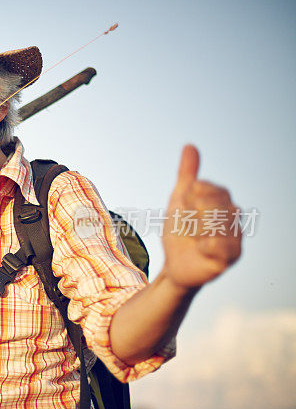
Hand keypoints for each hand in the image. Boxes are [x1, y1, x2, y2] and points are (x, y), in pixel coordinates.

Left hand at [162, 145, 241, 289]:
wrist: (173, 262)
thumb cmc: (180, 231)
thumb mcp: (179, 200)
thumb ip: (187, 175)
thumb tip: (190, 146)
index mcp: (224, 203)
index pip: (214, 189)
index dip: (193, 196)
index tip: (184, 204)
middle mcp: (234, 219)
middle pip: (216, 205)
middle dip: (193, 214)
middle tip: (187, 224)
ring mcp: (234, 238)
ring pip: (217, 224)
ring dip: (196, 229)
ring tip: (192, 236)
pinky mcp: (230, 258)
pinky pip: (220, 246)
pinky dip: (204, 245)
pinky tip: (198, 248)